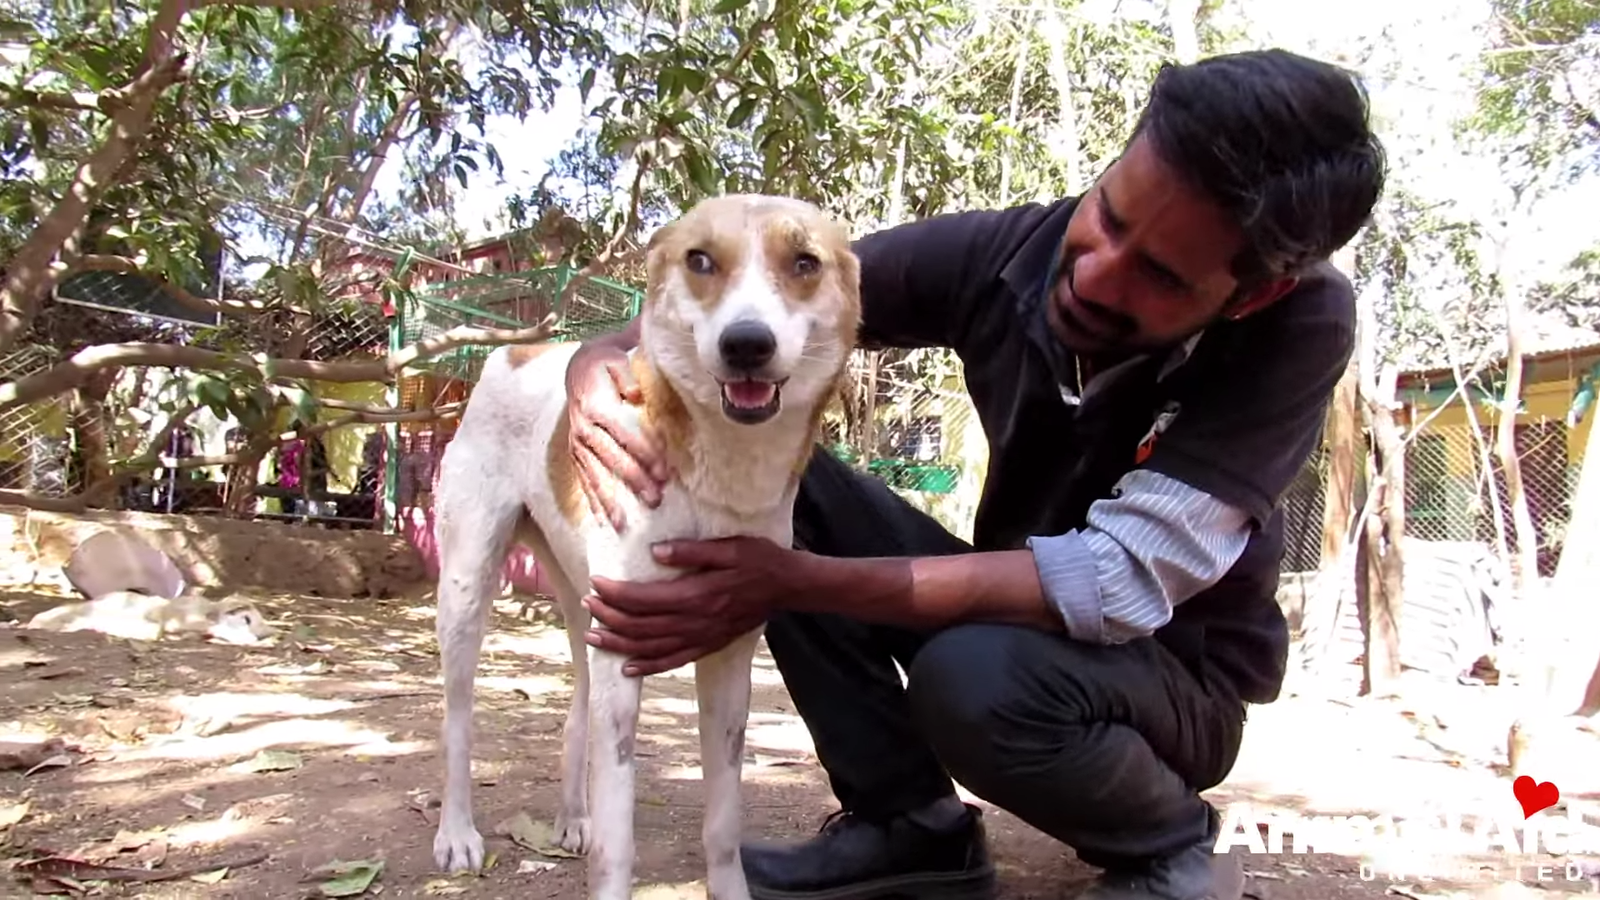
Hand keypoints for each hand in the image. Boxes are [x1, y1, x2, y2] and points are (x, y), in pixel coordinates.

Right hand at [565, 343, 671, 529]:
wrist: (577, 367)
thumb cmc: (605, 363)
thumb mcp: (616, 358)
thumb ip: (626, 375)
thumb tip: (635, 393)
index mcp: (596, 405)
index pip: (623, 434)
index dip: (644, 452)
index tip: (664, 471)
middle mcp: (584, 428)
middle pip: (611, 459)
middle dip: (633, 480)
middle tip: (655, 499)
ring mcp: (577, 444)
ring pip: (594, 475)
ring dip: (609, 501)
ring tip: (623, 524)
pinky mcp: (575, 453)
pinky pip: (583, 480)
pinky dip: (593, 501)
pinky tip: (603, 521)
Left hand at [583, 536, 797, 676]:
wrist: (788, 587)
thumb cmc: (759, 560)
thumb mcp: (730, 546)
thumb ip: (692, 551)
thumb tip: (655, 552)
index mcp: (698, 595)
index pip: (645, 599)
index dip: (616, 593)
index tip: (596, 582)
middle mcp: (697, 622)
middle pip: (642, 626)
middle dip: (610, 617)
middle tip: (588, 605)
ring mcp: (702, 638)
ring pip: (651, 648)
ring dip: (620, 644)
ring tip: (594, 636)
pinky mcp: (709, 646)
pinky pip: (673, 662)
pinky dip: (648, 667)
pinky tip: (628, 667)